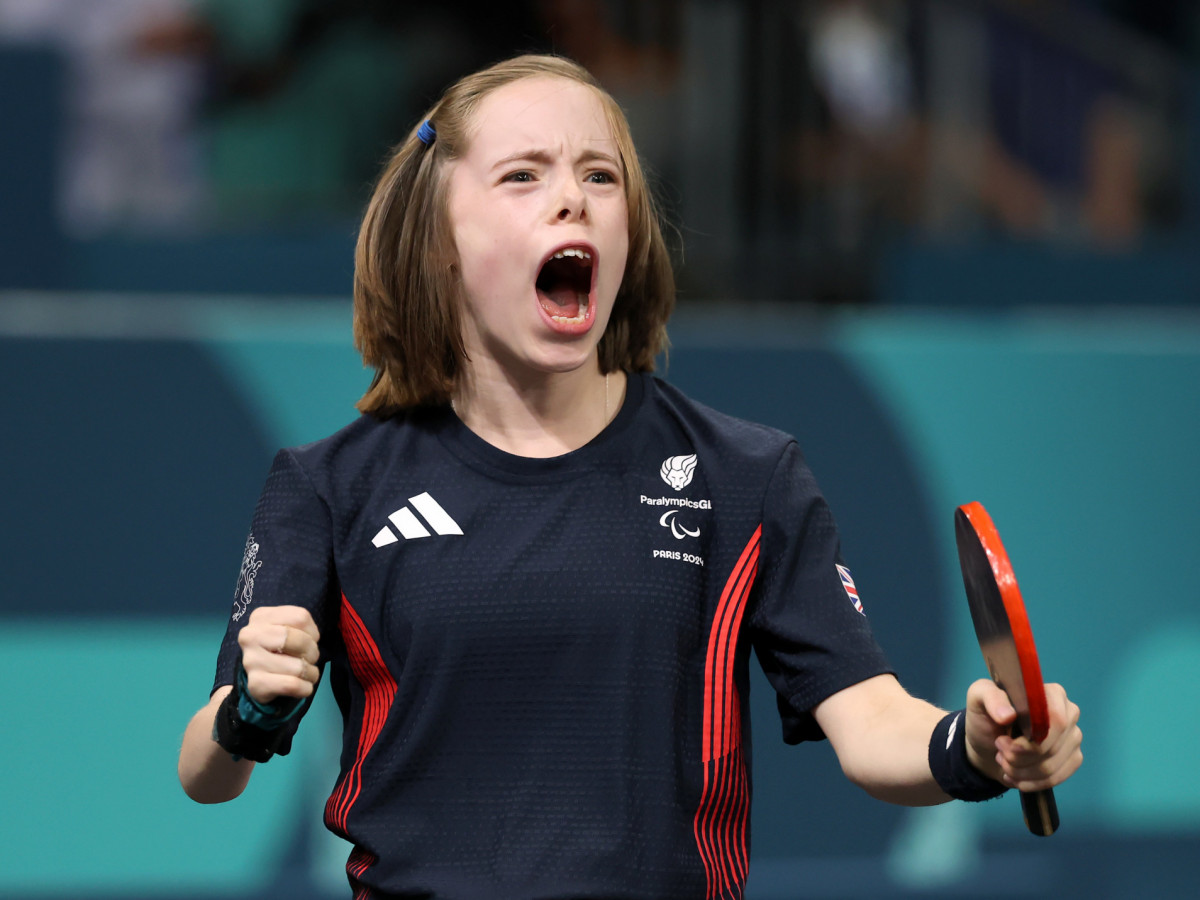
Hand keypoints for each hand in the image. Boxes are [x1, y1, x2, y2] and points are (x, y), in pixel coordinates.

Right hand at [237, 605, 320, 704]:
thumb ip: (300, 625)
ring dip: (311, 673)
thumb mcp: (288, 627)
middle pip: (301, 641)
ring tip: (305, 674)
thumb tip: (312, 639)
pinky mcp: (255, 684)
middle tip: (308, 659)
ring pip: (299, 667)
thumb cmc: (279, 648)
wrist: (259, 678)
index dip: (313, 632)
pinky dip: (305, 688)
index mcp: (261, 616)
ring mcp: (250, 661)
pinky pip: (292, 685)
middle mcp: (250, 636)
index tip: (308, 640)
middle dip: (313, 653)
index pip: (301, 618)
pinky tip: (302, 686)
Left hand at [964, 678, 1081, 790]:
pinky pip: (1057, 778)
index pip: (1055, 720)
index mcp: (1051, 693)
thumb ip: (990, 698)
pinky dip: (1030, 782)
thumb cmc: (986, 717)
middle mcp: (1068, 713)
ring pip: (1051, 766)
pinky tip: (1015, 774)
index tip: (1003, 742)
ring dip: (1020, 771)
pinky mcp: (1073, 759)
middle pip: (1051, 747)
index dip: (1029, 739)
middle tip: (999, 750)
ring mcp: (1073, 737)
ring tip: (1003, 761)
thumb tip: (1008, 715)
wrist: (987, 745)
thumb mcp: (979, 698)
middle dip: (1018, 757)